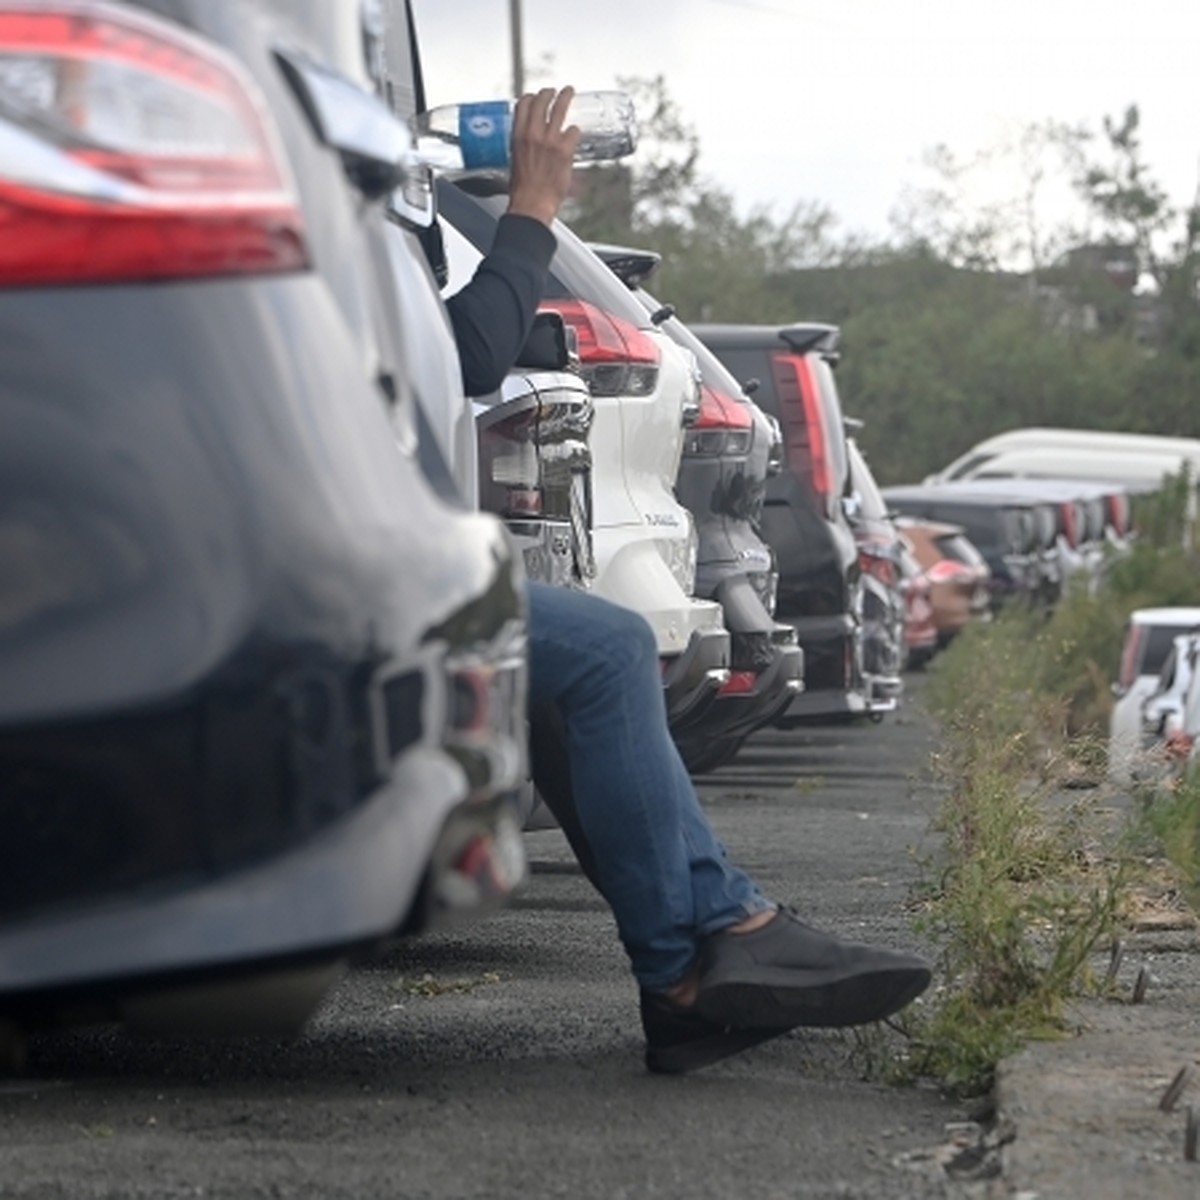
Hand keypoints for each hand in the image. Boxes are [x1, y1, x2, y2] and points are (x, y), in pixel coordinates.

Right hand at [507, 86, 581, 226]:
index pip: (522, 105)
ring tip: (569, 92)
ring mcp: (550, 140)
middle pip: (541, 101)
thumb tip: (531, 146)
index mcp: (518, 136)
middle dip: (549, 93)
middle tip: (555, 91)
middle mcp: (533, 134)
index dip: (531, 97)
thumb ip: (523, 148)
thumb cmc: (523, 190)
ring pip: (559, 109)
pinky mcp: (565, 150)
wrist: (531, 204)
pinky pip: (574, 131)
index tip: (535, 97)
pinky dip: (575, 131)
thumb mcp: (515, 161)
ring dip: (565, 97)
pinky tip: (576, 132)